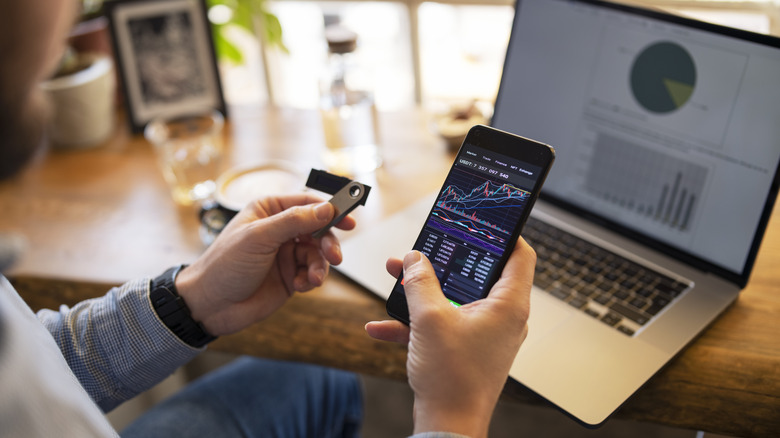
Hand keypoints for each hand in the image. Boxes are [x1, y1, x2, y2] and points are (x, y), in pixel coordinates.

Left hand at [175, 194, 355, 335]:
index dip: (330, 210)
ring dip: (320, 266)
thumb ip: (294, 221)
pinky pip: (312, 273)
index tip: (348, 221)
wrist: (210, 305)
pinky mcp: (289, 276)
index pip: (307, 203)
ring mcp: (285, 253)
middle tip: (335, 256)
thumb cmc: (224, 266)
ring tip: (313, 279)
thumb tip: (326, 209)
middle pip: (319, 229)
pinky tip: (300, 287)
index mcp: (269, 210)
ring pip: (318, 253)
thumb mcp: (259, 238)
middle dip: (328, 243)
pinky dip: (311, 280)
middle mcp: (279, 230)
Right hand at [365, 239, 534, 437]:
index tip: (484, 220)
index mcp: (508, 305)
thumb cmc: (452, 380)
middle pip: (479, 273)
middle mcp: (502, 317)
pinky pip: (444, 324)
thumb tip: (414, 259)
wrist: (447, 426)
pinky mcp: (468, 348)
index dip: (504, 233)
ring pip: (455, 298)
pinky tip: (383, 326)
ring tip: (397, 278)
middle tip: (427, 248)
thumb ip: (420, 282)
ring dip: (424, 290)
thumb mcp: (429, 320)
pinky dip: (417, 322)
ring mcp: (485, 334)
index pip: (520, 254)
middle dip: (445, 261)